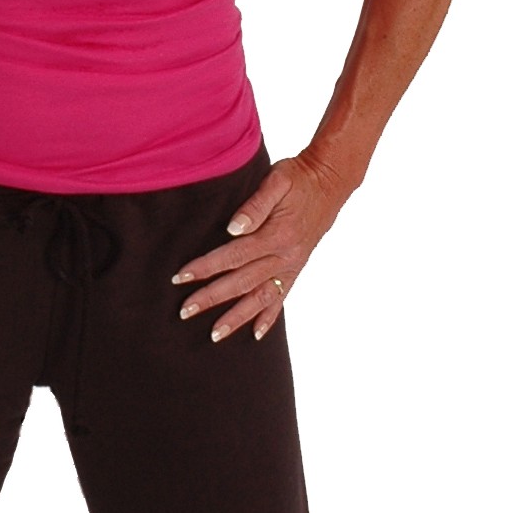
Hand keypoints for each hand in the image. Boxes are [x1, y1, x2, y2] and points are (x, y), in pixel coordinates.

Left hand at [170, 150, 345, 342]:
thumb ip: (255, 205)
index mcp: (278, 234)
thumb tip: (233, 228)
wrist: (331, 182)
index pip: (234, 255)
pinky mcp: (297, 268)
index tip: (180, 277)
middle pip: (242, 282)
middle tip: (185, 311)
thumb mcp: (278, 180)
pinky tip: (256, 334)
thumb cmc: (299, 177)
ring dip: (237, 317)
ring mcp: (292, 265)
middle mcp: (286, 255)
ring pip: (261, 297)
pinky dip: (269, 317)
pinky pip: (282, 297)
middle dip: (212, 298)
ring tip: (216, 335)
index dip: (206, 267)